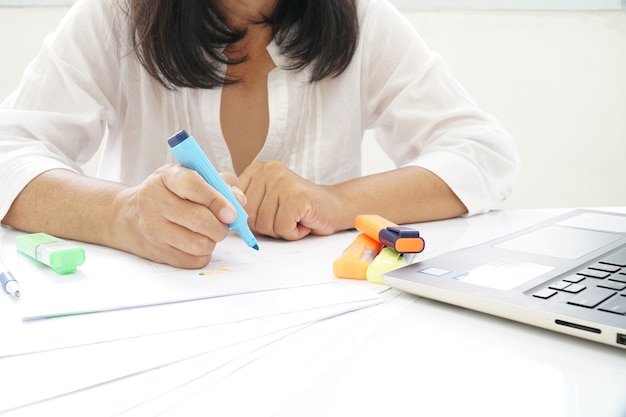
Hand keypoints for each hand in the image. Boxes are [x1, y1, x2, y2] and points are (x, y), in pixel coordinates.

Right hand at [111, 164, 243, 267]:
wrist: (128, 216)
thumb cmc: (169, 193)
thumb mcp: (190, 176)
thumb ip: (220, 182)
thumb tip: (239, 201)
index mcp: (167, 177)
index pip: (193, 186)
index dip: (217, 199)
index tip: (232, 212)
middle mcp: (155, 201)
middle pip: (200, 219)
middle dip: (221, 226)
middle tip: (225, 224)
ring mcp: (153, 229)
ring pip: (199, 244)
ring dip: (212, 241)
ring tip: (208, 232)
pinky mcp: (156, 252)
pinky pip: (193, 261)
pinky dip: (203, 254)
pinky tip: (196, 243)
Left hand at [238, 161, 342, 239]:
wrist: (334, 207)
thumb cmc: (298, 209)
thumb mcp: (265, 202)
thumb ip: (245, 205)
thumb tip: (224, 217)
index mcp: (256, 169)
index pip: (235, 205)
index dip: (253, 219)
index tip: (272, 212)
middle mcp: (267, 170)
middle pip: (250, 217)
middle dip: (269, 226)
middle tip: (288, 216)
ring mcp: (282, 181)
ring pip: (265, 225)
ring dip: (282, 230)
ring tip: (296, 217)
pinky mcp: (296, 196)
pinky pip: (283, 227)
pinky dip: (294, 232)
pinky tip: (304, 220)